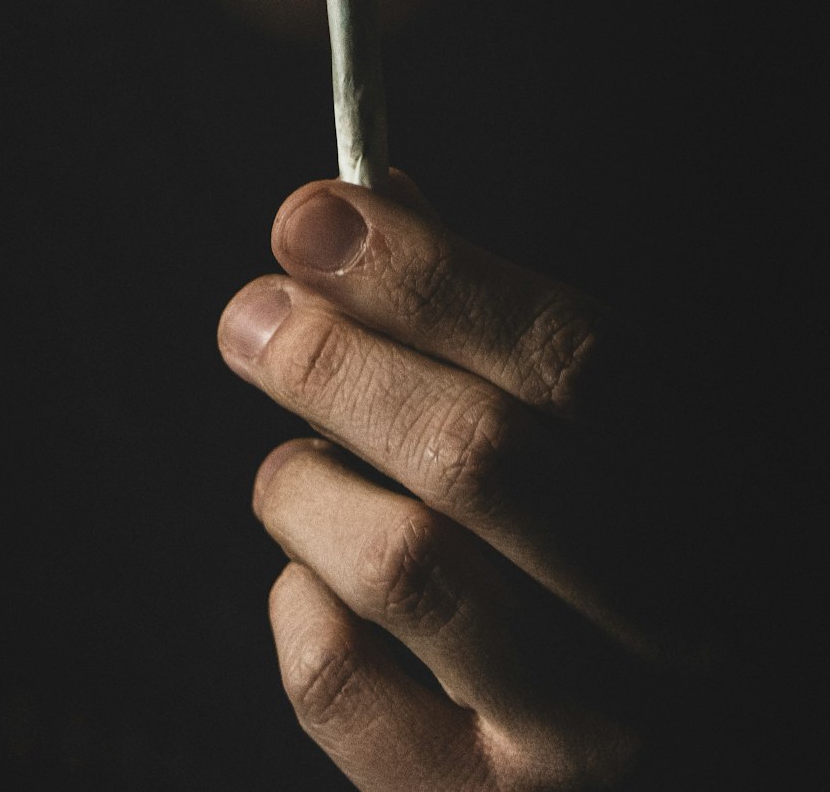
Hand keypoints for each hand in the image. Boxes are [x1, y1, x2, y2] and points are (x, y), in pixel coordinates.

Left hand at [218, 173, 730, 789]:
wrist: (644, 751)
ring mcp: (579, 729)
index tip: (319, 217)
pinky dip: (298, 597)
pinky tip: (321, 577)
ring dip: (306, 484)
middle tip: (255, 318)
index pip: (569, 357)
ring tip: (300, 469)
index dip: (428, 272)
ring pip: (400, 562)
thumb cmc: (596, 554)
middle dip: (334, 359)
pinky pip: (338, 677)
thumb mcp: (584, 437)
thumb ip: (481, 325)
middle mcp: (664, 616)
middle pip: (473, 451)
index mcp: (696, 487)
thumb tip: (360, 213)